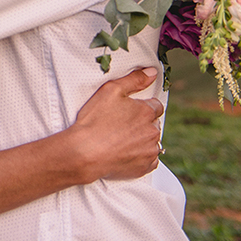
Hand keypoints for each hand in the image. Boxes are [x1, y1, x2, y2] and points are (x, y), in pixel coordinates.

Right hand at [67, 67, 164, 181]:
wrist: (84, 152)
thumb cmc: (94, 120)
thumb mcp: (111, 90)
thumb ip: (134, 80)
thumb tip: (153, 73)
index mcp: (146, 112)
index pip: (155, 106)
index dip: (142, 107)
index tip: (129, 111)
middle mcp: (152, 131)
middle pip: (154, 124)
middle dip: (142, 123)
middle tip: (122, 125)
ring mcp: (149, 150)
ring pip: (152, 142)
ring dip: (142, 139)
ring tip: (122, 139)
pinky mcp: (145, 167)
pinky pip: (150, 160)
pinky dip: (141, 156)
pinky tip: (126, 152)